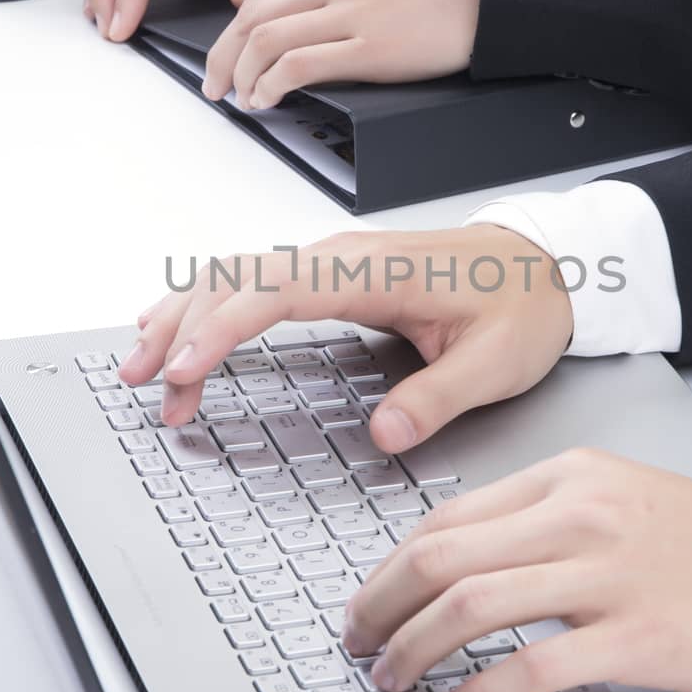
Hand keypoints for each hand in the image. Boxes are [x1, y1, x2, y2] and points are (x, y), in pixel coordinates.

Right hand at [117, 225, 572, 449]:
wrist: (548, 265)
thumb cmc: (523, 305)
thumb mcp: (495, 362)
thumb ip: (438, 398)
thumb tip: (384, 435)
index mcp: (375, 271)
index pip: (273, 291)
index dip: (219, 329)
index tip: (182, 369)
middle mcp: (344, 256)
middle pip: (236, 276)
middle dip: (180, 327)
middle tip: (143, 383)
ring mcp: (335, 261)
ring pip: (236, 273)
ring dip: (184, 315)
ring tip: (143, 365)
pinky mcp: (334, 273)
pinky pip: (254, 278)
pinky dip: (209, 302)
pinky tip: (179, 324)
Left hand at [201, 0, 481, 108]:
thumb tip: (299, 3)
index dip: (239, 22)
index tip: (233, 47)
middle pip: (255, 14)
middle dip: (225, 53)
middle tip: (216, 80)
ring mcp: (349, 11)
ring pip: (266, 40)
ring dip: (242, 74)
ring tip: (239, 97)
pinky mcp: (366, 49)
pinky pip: (296, 67)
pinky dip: (269, 86)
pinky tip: (266, 100)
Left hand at [342, 451, 691, 691]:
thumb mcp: (625, 497)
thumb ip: (548, 518)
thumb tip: (466, 560)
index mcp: (572, 476)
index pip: (450, 516)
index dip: (391, 565)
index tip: (369, 599)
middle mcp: (581, 514)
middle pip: (442, 555)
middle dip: (380, 604)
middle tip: (357, 641)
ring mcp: (607, 574)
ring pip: (470, 605)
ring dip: (413, 649)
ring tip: (392, 680)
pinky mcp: (635, 635)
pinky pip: (530, 668)